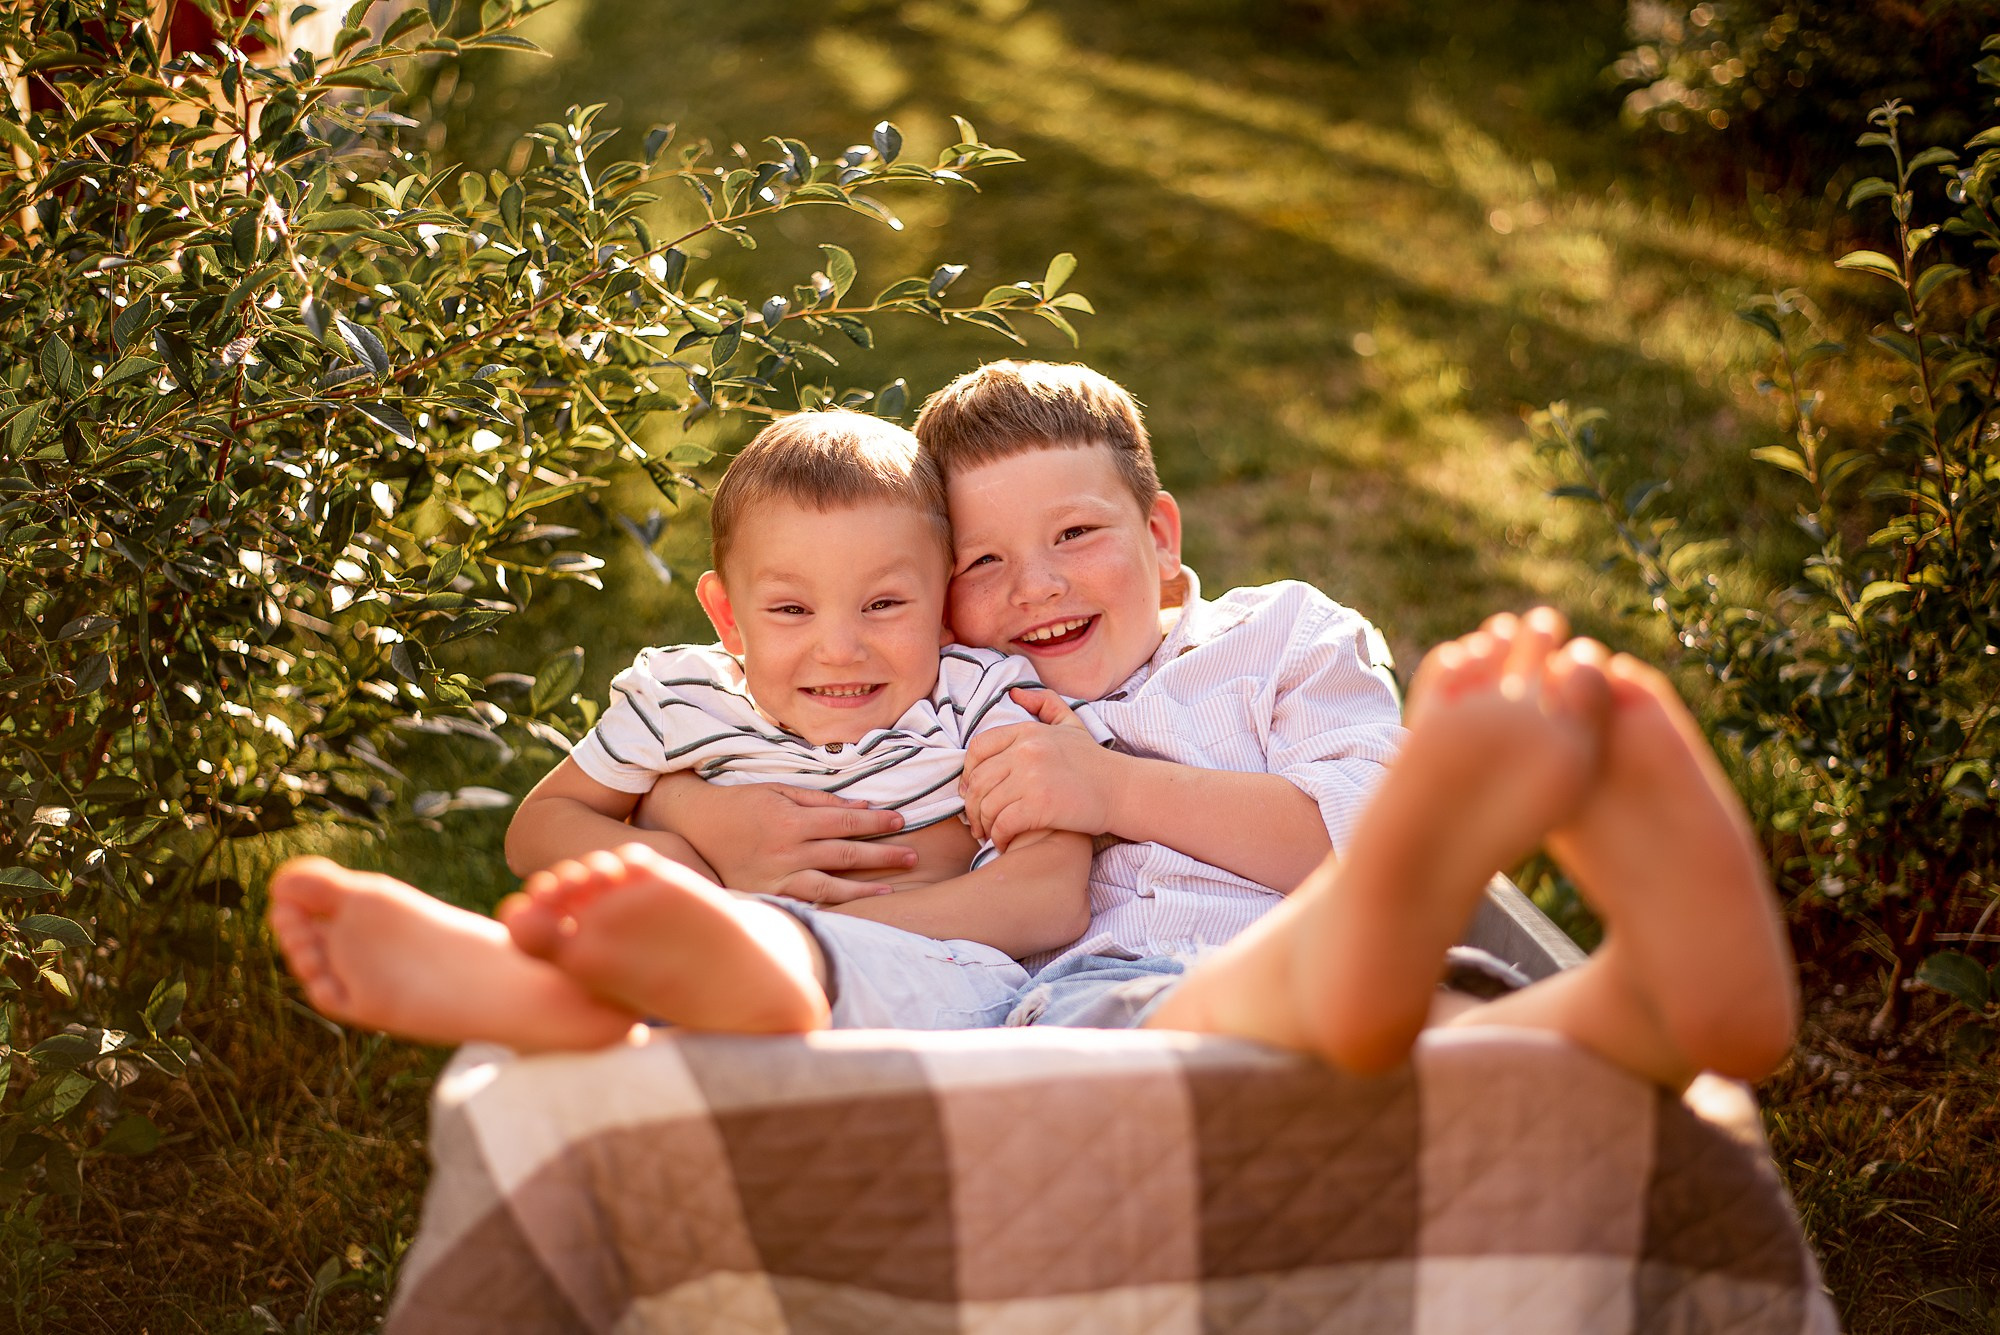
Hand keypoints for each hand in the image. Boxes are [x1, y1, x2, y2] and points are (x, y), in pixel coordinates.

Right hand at [633, 775, 914, 904]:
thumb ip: (821, 800)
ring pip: (829, 887)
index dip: (876, 823)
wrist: (694, 825)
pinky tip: (851, 912)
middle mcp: (786, 852)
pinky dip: (829, 908)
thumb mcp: (780, 790)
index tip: (901, 821)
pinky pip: (804, 904)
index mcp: (792, 821)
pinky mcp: (767, 895)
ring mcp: (776, 878)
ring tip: (890, 890)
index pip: (845, 823)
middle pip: (844, 855)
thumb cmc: (740, 803)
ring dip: (862, 889)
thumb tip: (864, 807)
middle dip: (881, 855)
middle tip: (912, 856)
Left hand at [960, 688, 1117, 851]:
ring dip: (983, 825)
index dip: (968, 773)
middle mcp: (1026, 751)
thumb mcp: (1071, 723)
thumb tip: (1013, 694)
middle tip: (976, 822)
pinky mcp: (1040, 805)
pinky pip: (1003, 824)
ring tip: (989, 834)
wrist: (1123, 790)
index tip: (972, 792)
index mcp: (1027, 731)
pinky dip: (998, 837)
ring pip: (986, 805)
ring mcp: (1032, 777)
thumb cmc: (1094, 762)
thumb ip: (1044, 703)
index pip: (978, 749)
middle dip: (971, 806)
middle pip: (978, 780)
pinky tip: (1004, 843)